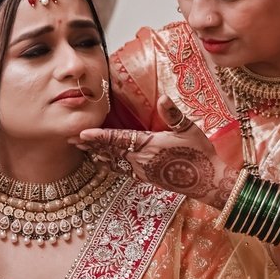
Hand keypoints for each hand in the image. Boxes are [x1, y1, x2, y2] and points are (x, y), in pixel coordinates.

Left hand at [78, 97, 235, 208]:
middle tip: (71, 140)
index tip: (82, 132)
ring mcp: (143, 171)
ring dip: (98, 155)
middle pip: (110, 151)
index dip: (99, 136)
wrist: (208, 181)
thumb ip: (173, 114)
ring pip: (114, 162)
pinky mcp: (147, 178)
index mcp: (149, 145)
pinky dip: (110, 166)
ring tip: (83, 150)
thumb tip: (163, 97)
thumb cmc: (200, 153)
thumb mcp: (188, 129)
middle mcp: (141, 160)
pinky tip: (104, 164)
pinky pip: (123, 171)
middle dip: (91, 145)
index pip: (118, 139)